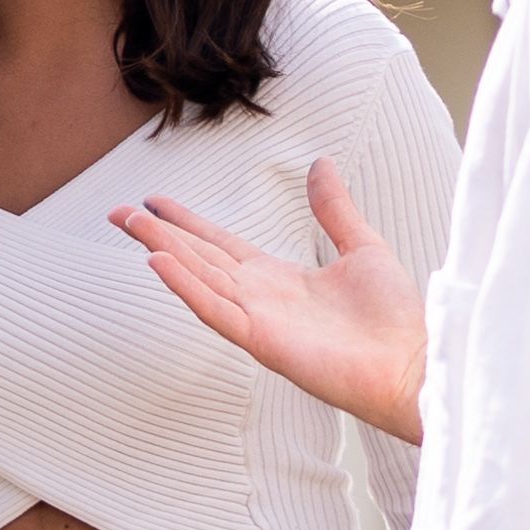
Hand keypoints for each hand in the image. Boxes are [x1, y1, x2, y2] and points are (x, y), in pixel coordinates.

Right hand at [120, 154, 423, 440]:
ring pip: (198, 278)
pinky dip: (185, 286)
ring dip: (163, 250)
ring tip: (130, 225)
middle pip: (197, 258)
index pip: (220, 245)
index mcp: (278, 279)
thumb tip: (320, 165)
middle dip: (158, 233)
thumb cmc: (393, 318)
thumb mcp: (362, 246)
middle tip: (118, 211)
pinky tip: (159, 262)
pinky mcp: (261, 341)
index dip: (187, 222)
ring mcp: (257, 321)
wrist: (411, 364)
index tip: (155, 200)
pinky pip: (215, 310)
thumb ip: (334, 209)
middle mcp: (260, 299)